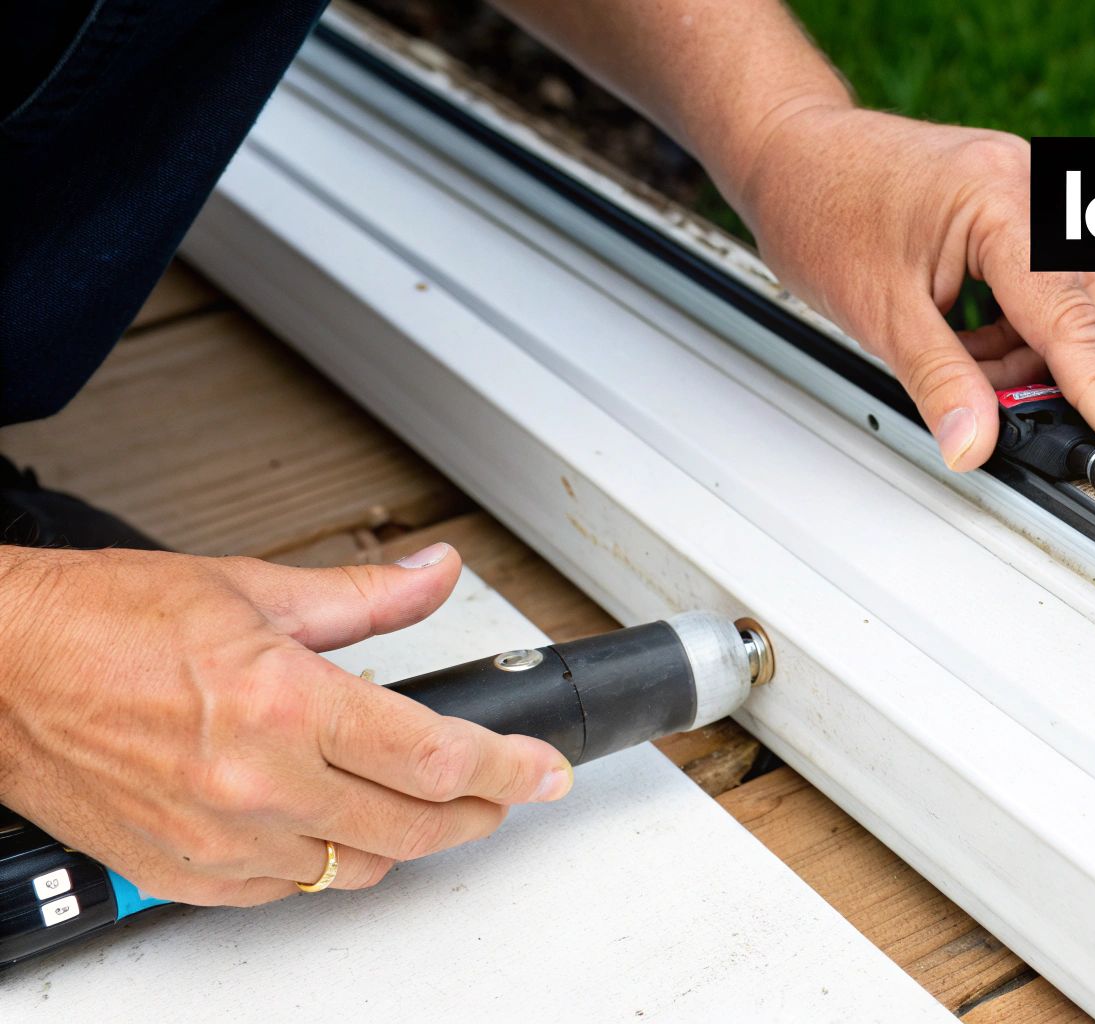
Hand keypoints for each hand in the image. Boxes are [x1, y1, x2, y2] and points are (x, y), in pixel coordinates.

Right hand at [0, 543, 572, 905]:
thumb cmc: (102, 624)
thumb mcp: (252, 589)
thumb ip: (365, 598)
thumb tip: (435, 576)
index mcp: (285, 704)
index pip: (437, 755)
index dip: (510, 767)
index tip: (543, 769)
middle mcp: (257, 784)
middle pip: (414, 825)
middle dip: (478, 811)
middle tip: (502, 792)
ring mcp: (221, 840)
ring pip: (357, 866)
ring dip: (404, 837)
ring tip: (421, 802)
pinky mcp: (187, 875)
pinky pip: (290, 889)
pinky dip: (326, 858)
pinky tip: (332, 821)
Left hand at [727, 108, 1094, 470]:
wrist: (789, 153)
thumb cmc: (820, 208)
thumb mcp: (878, 313)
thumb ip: (938, 380)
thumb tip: (975, 444)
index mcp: (998, 198)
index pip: (1068, 308)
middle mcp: (1027, 183)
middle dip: (1079, 368)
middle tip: (1035, 418)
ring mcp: (1026, 191)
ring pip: (1079, 293)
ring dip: (1042, 355)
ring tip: (975, 378)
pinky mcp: (1015, 209)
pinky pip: (1048, 284)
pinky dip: (1022, 334)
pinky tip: (974, 353)